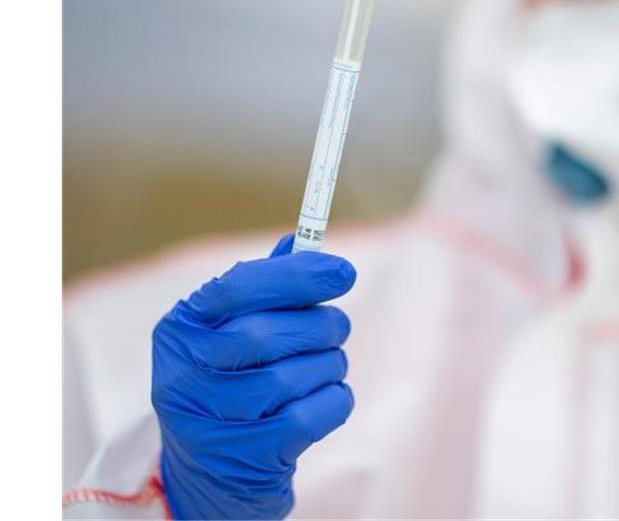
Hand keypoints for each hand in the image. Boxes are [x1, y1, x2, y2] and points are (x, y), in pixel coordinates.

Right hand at [151, 234, 355, 518]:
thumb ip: (265, 286)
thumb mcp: (231, 331)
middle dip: (321, 325)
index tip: (344, 272)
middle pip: (270, 333)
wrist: (210, 473)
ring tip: (323, 367)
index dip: (297, 276)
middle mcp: (183, 374)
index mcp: (180, 328)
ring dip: (330, 365)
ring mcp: (210, 421)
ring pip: (298, 374)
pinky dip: (334, 400)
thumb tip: (301, 241)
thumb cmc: (231, 382)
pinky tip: (322, 400)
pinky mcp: (245, 457)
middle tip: (336, 328)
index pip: (238, 287)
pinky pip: (315, 413)